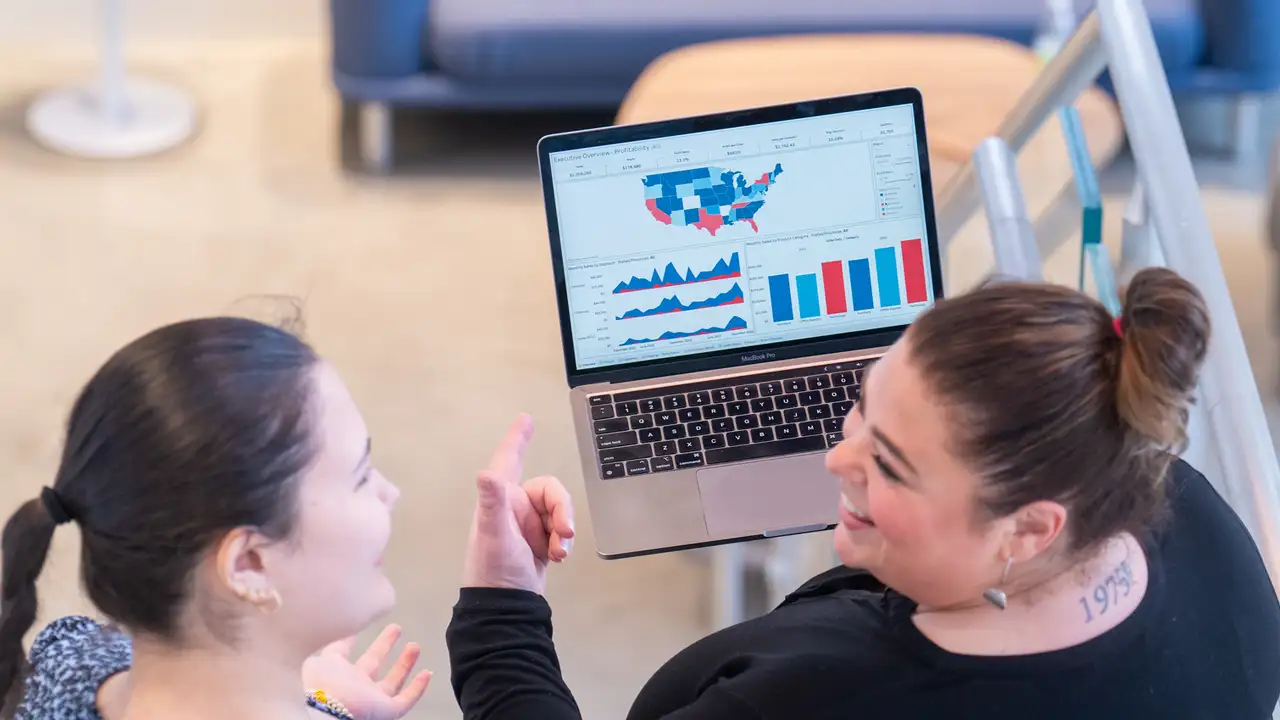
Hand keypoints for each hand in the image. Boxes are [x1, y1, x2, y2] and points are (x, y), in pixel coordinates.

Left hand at [302, 624, 431, 719]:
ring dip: (405, 664)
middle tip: (396, 627)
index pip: (342, 654)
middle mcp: (353, 686)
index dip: (350, 640)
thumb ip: (330, 642)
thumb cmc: (319, 684)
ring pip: (392, 682)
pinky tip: (427, 672)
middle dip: (384, 645)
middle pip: (372, 664)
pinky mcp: (386, 712)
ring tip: (415, 644)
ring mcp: (370, 699)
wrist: (326, 713)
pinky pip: (406, 701)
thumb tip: (340, 626)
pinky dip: (418, 689)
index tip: (358, 625)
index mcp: (333, 673)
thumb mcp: (319, 657)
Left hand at [462, 414, 574, 594]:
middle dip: (562, 509)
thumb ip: (492, 503)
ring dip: (564, 528)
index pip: (509, 461)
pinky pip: (561, 529)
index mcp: (500, 500)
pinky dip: (563, 541)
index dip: (517, 439)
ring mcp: (528, 525)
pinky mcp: (540, 541)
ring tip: (558, 551)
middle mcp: (513, 508)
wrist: (507, 609)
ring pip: (559, 510)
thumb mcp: (493, 536)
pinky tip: (557, 557)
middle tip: (564, 534)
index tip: (526, 419)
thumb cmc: (493, 572)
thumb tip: (486, 474)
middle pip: (549, 490)